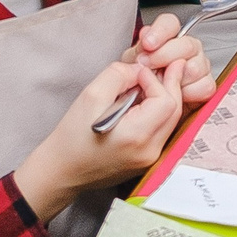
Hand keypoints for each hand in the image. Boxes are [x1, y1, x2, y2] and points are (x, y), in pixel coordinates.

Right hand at [15, 54, 187, 216]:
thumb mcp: (90, 96)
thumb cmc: (71, 137)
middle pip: (175, 111)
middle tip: (165, 66)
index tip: (139, 72)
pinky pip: (163, 130)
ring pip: (172, 121)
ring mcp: (150, 159)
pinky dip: (159, 112)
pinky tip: (147, 100)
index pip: (166, 101)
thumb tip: (139, 69)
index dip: (157, 81)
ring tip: (154, 81)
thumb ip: (118, 75)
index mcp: (136, 137)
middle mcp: (149, 151)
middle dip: (169, 86)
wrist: (62, 170)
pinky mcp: (147, 160)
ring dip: (165, 98)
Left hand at [127, 11, 217, 105]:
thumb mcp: (132, 64)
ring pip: (196, 66)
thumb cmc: (140, 83)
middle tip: (148, 66)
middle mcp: (187, 49)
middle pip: (187, 44)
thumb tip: (145, 35)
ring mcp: (199, 66)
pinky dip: (189, 92)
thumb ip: (139, 47)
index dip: (160, 32)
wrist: (145, 105)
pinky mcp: (205, 86)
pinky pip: (204, 86)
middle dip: (165, 57)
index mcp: (168, 38)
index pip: (171, 23)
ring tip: (161, 84)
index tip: (148, 44)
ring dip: (176, 78)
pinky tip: (176, 93)